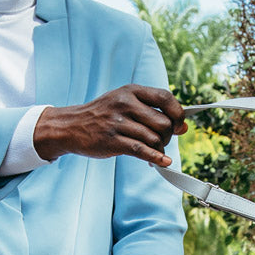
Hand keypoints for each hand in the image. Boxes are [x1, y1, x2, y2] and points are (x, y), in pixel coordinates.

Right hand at [33, 85, 186, 167]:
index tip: (179, 126)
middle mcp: (125, 104)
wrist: (70, 126)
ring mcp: (118, 123)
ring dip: (159, 150)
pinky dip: (155, 158)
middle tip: (161, 142)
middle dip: (168, 137)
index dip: (177, 113)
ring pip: (153, 138)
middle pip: (163, 122)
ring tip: (155, 153)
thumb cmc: (103, 116)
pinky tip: (162, 163)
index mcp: (131, 91)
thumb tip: (184, 126)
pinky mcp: (112, 141)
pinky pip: (141, 150)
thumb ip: (152, 111)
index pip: (165, 98)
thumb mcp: (124, 103)